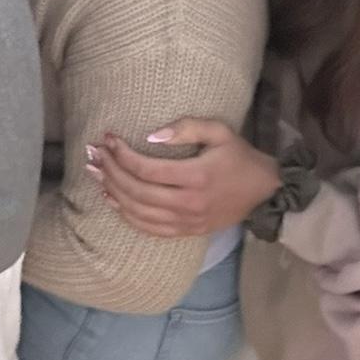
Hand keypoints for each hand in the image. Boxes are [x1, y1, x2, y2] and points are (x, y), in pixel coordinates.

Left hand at [86, 118, 280, 236]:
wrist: (264, 192)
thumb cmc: (239, 157)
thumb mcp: (219, 131)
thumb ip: (186, 128)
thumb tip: (151, 136)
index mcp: (196, 176)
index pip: (146, 168)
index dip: (122, 154)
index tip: (108, 138)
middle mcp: (188, 203)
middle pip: (137, 191)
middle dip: (110, 171)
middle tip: (95, 154)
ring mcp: (187, 221)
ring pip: (139, 212)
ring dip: (112, 192)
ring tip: (95, 174)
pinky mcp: (187, 231)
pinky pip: (150, 229)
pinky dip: (127, 215)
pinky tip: (112, 199)